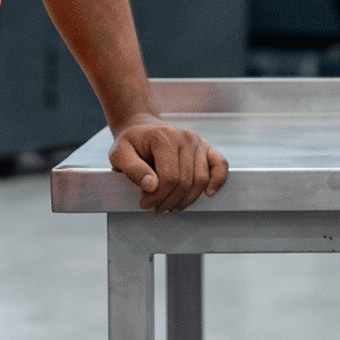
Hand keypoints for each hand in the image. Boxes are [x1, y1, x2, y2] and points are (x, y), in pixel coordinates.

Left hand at [110, 117, 230, 212]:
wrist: (142, 130)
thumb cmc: (131, 144)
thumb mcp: (119, 154)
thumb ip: (132, 169)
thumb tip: (152, 186)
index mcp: (164, 137)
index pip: (168, 178)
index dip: (157, 197)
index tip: (144, 204)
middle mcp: (185, 137)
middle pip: (185, 182)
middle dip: (169, 201)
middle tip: (154, 209)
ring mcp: (198, 142)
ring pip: (201, 180)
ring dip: (186, 200)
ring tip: (170, 206)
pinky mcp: (207, 148)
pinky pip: (220, 165)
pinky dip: (218, 181)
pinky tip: (208, 194)